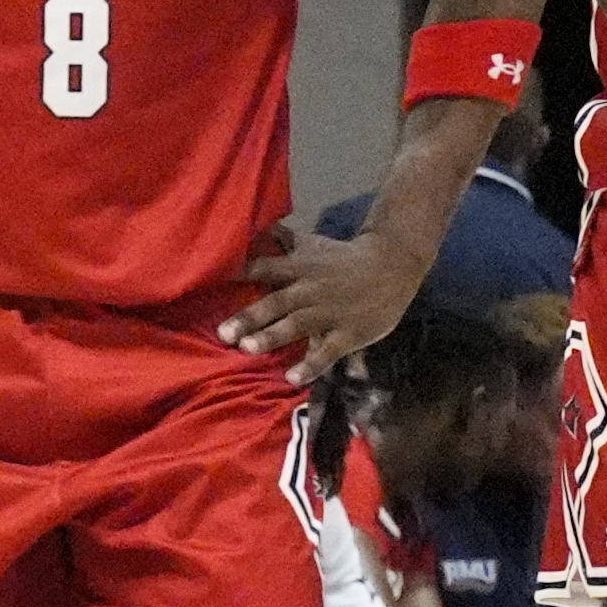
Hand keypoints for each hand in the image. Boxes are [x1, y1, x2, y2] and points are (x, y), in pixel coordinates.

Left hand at [231, 213, 420, 365]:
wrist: (393, 266)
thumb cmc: (344, 259)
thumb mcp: (313, 244)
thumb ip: (283, 240)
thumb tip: (254, 226)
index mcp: (300, 267)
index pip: (266, 268)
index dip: (241, 274)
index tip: (213, 283)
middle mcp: (310, 289)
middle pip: (276, 302)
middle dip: (250, 317)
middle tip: (224, 333)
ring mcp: (330, 312)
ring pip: (298, 325)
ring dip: (273, 337)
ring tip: (248, 350)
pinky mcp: (348, 333)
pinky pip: (327, 351)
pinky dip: (310, 365)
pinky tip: (292, 379)